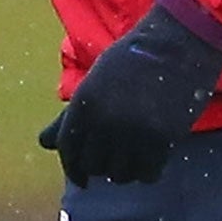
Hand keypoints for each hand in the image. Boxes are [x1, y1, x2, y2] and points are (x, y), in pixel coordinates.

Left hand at [38, 0, 221, 186]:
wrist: (178, 42)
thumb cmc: (134, 59)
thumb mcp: (96, 81)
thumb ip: (72, 115)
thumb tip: (43, 143)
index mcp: (84, 102)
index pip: (68, 150)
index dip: (73, 168)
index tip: (82, 178)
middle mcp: (104, 121)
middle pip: (94, 165)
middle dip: (102, 165)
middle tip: (115, 157)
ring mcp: (132, 132)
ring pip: (120, 175)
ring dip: (126, 170)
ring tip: (135, 156)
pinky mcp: (161, 139)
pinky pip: (147, 174)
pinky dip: (148, 171)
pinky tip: (152, 158)